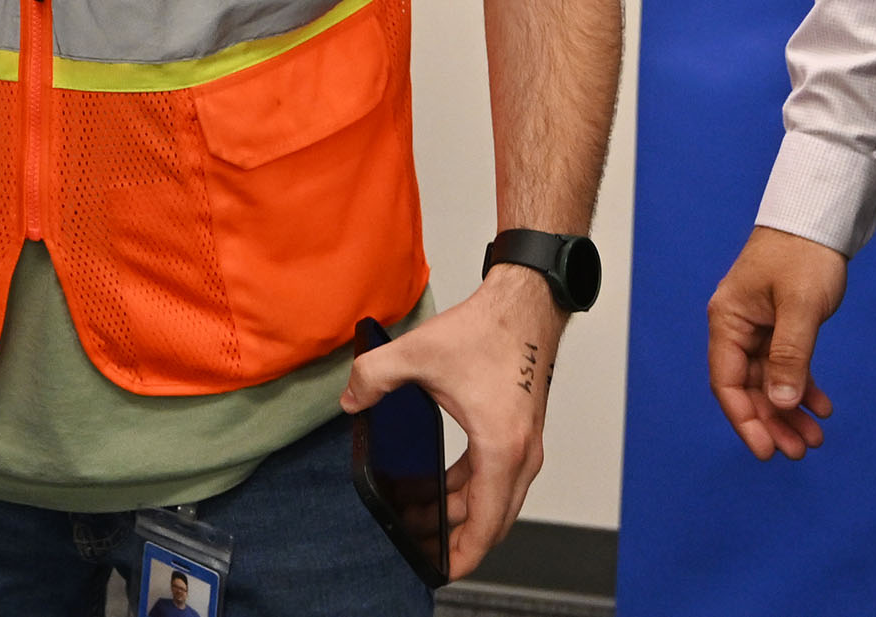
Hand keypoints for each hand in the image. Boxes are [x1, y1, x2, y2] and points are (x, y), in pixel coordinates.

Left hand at [340, 269, 563, 580]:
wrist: (524, 305)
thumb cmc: (487, 330)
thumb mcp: (416, 353)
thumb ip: (373, 377)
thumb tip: (351, 402)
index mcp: (500, 447)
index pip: (487, 521)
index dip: (466, 553)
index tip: (447, 569)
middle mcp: (521, 453)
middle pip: (492, 517)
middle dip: (457, 536)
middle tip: (422, 545)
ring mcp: (524, 445)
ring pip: (495, 499)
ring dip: (461, 511)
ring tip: (421, 516)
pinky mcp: (519, 433)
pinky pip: (495, 477)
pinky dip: (471, 488)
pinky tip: (441, 484)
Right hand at [706, 225, 845, 459]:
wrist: (816, 221)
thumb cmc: (802, 256)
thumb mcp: (800, 308)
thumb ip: (790, 357)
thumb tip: (782, 403)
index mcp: (728, 321)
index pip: (727, 381)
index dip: (745, 419)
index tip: (766, 451)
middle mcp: (737, 327)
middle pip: (749, 387)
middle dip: (772, 421)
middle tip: (800, 451)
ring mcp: (758, 327)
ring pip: (770, 380)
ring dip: (790, 409)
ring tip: (815, 437)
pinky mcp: (779, 324)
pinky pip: (786, 365)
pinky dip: (802, 387)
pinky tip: (821, 406)